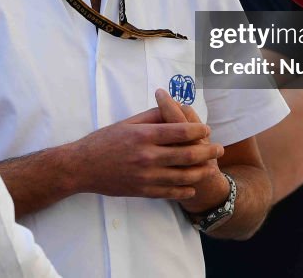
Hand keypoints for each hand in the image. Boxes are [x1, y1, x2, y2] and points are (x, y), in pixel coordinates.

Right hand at [69, 103, 223, 200]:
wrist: (82, 167)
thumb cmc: (104, 141)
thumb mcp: (127, 123)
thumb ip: (152, 117)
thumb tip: (174, 109)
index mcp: (144, 135)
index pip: (180, 131)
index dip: (198, 130)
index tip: (206, 129)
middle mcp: (147, 156)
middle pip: (187, 154)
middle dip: (207, 151)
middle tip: (219, 149)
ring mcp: (145, 176)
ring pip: (182, 176)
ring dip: (201, 172)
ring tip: (211, 167)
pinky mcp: (142, 191)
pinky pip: (169, 192)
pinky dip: (184, 190)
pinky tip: (192, 186)